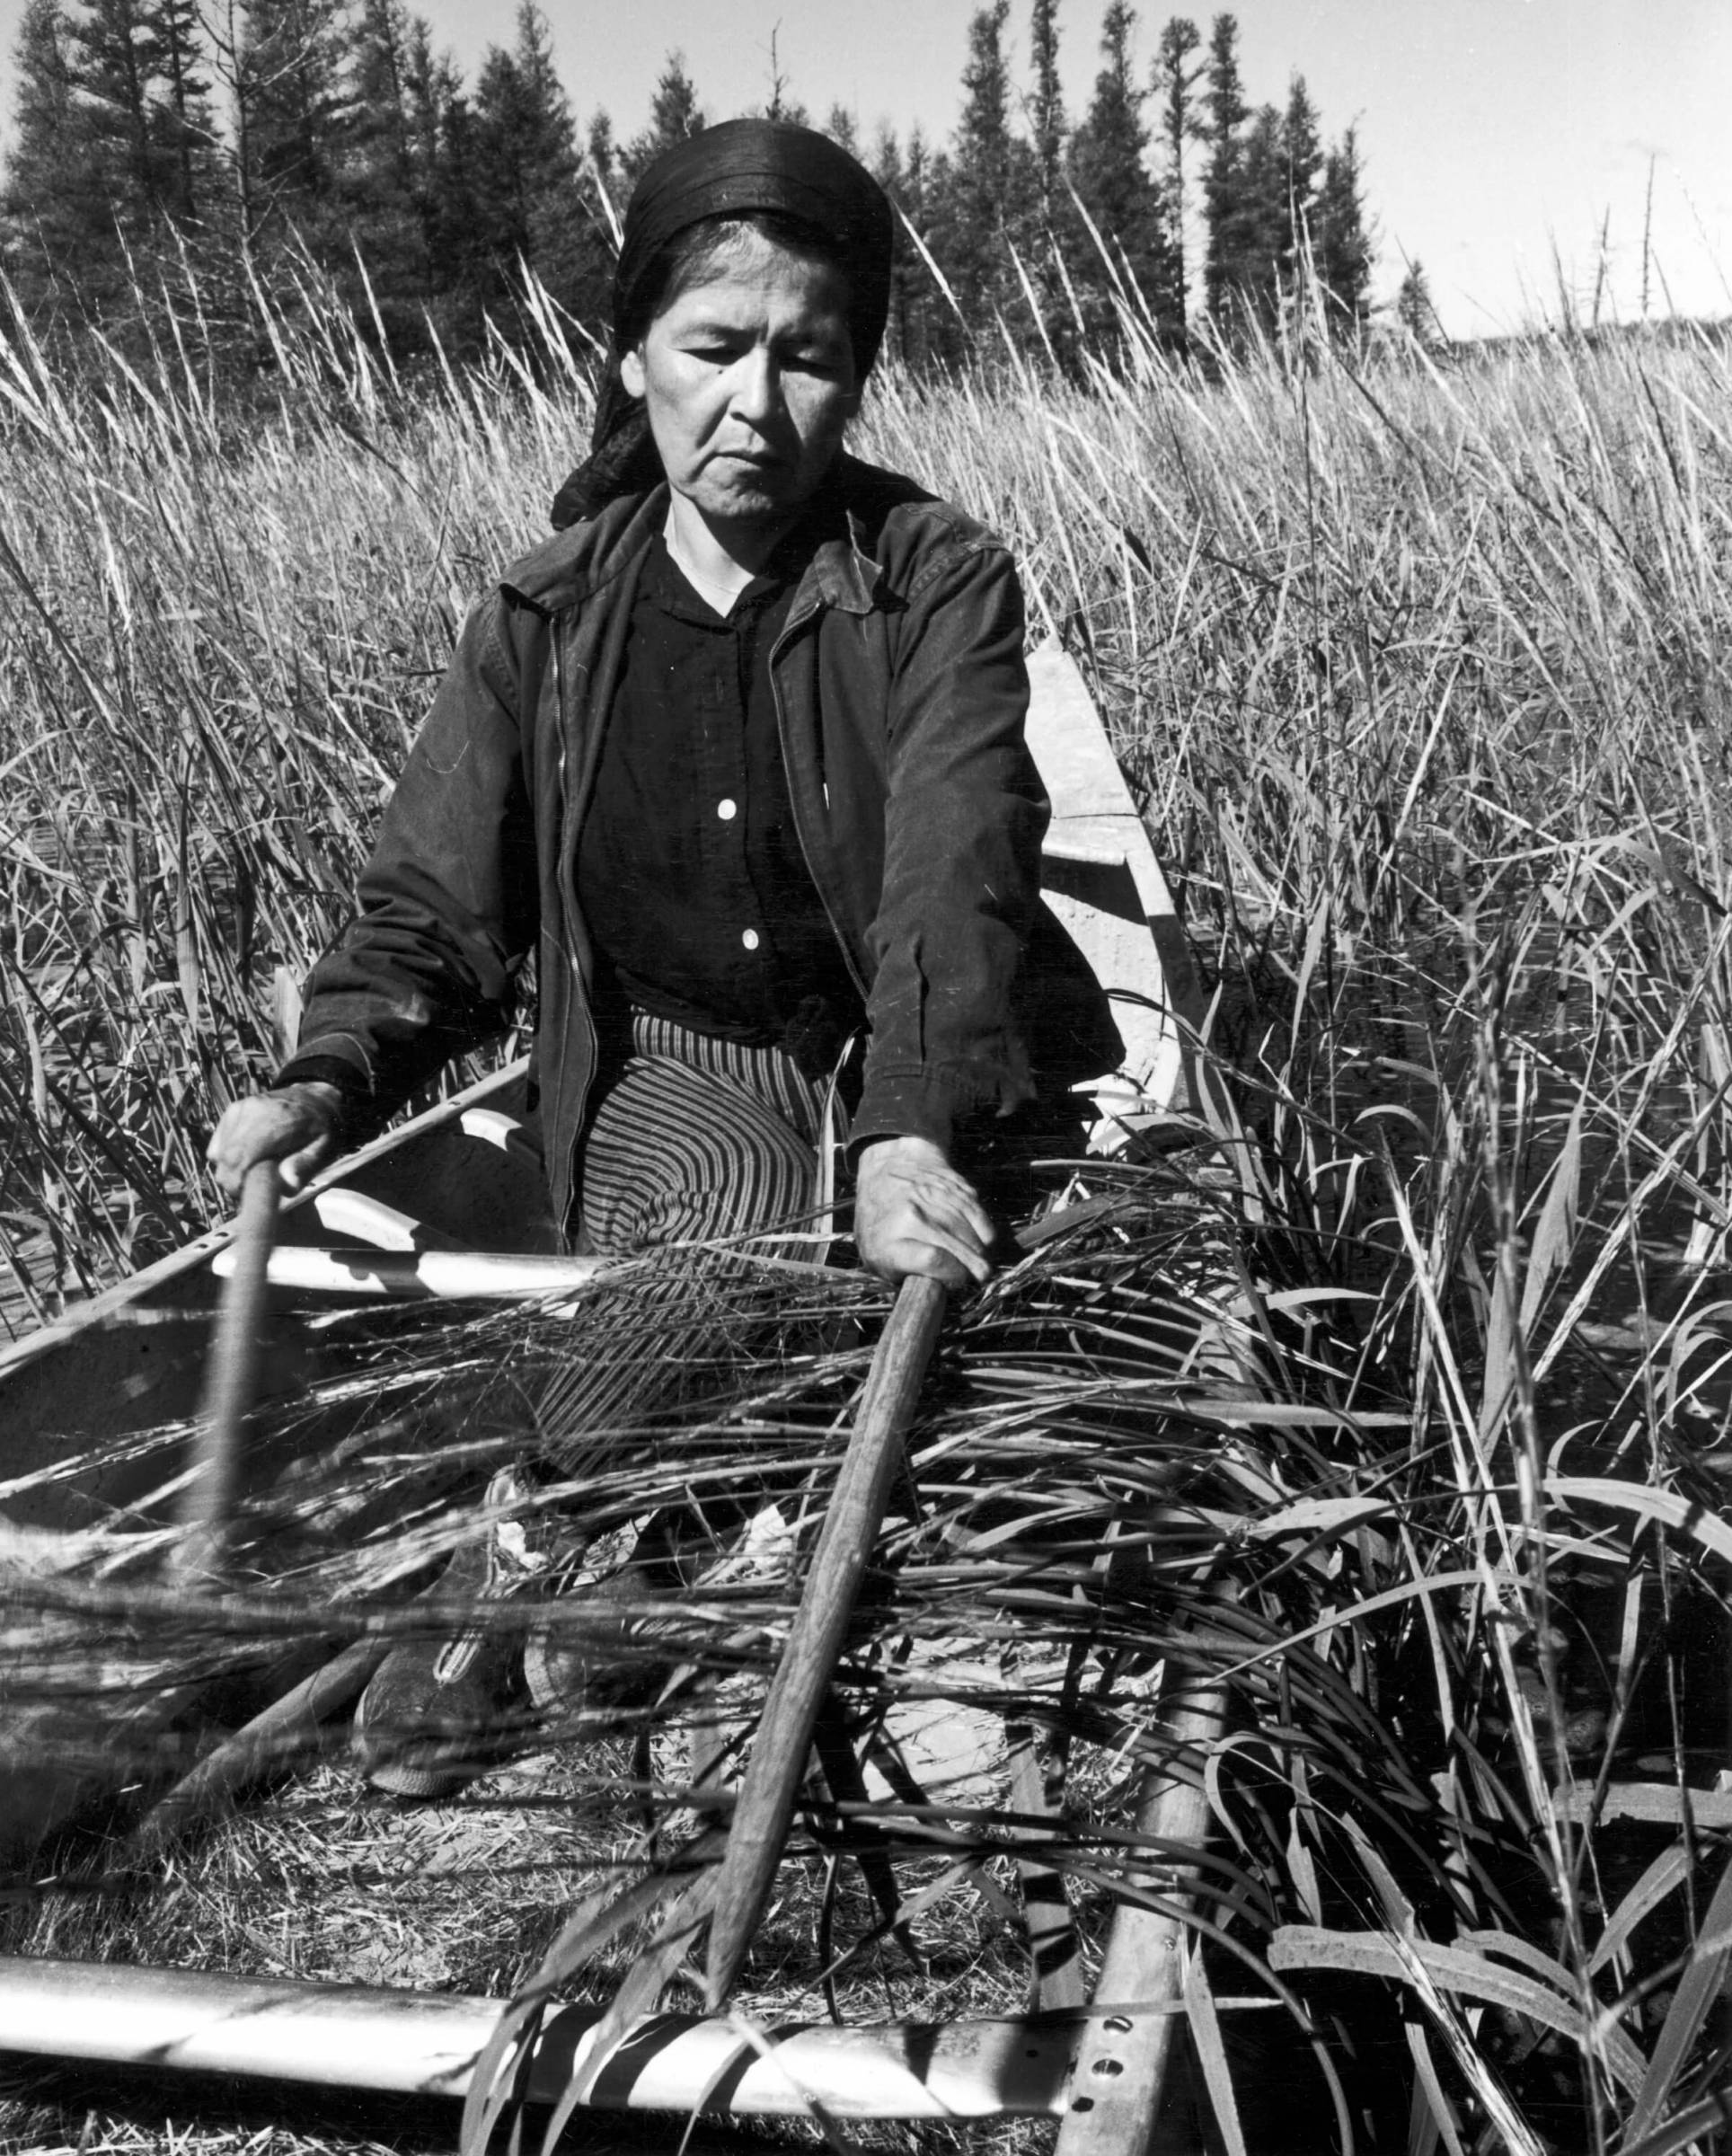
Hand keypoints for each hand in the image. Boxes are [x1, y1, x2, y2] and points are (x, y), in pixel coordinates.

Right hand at [207, 1083, 342, 1199]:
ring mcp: (239, 1110)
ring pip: (218, 1153)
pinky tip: (248, 1158)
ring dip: (230, 1171)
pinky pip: (217, 1145)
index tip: (246, 1197)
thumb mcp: (324, 1148)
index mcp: (278, 1119)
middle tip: (251, 1191)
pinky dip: (226, 1158)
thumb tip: (287, 1186)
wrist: (312, 1097)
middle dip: (232, 1182)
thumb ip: (305, 1166)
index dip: (236, 1182)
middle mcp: (253, 1111)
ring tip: (254, 1172)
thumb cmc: (320, 1128)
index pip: (241, 1156)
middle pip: (226, 1158)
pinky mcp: (230, 1113)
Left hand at [854, 1135, 993, 1289]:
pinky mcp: (955, 1187)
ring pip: (975, 1236)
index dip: (952, 1276)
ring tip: (973, 1259)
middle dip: (973, 1270)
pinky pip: (982, 1218)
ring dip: (980, 1253)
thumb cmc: (881, 1226)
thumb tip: (937, 1295)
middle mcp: (911, 1216)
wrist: (887, 1169)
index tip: (955, 1281)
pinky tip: (979, 1240)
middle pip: (961, 1251)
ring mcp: (935, 1199)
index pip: (933, 1261)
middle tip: (973, 1276)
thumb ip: (905, 1279)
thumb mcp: (877, 1260)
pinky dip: (985, 1234)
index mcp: (888, 1242)